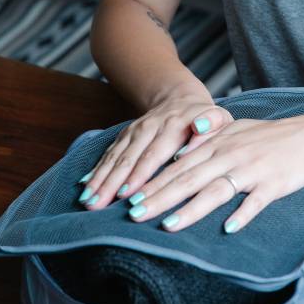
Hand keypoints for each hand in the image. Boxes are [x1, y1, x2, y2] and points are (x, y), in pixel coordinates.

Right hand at [78, 89, 233, 209]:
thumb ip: (214, 124)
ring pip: (115, 157)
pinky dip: (96, 171)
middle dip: (112, 183)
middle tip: (98, 206)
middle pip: (129, 158)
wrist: (180, 98)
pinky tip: (85, 187)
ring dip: (100, 180)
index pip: (154, 154)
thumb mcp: (219, 118)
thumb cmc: (206, 117)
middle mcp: (149, 127)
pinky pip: (108, 154)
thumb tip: (202, 127)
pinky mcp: (124, 136)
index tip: (127, 195)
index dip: (140, 175)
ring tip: (88, 201)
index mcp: (173, 126)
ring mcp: (134, 131)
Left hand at [82, 111, 303, 232]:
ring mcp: (252, 169)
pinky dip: (243, 214)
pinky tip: (228, 228)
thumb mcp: (236, 131)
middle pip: (190, 179)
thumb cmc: (272, 137)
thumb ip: (208, 142)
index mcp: (219, 144)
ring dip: (191, 208)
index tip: (130, 197)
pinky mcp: (274, 183)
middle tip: (134, 214)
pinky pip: (256, 201)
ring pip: (216, 191)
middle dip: (161, 197)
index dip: (154, 181)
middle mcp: (231, 155)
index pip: (179, 165)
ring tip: (169, 225)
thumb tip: (179, 157)